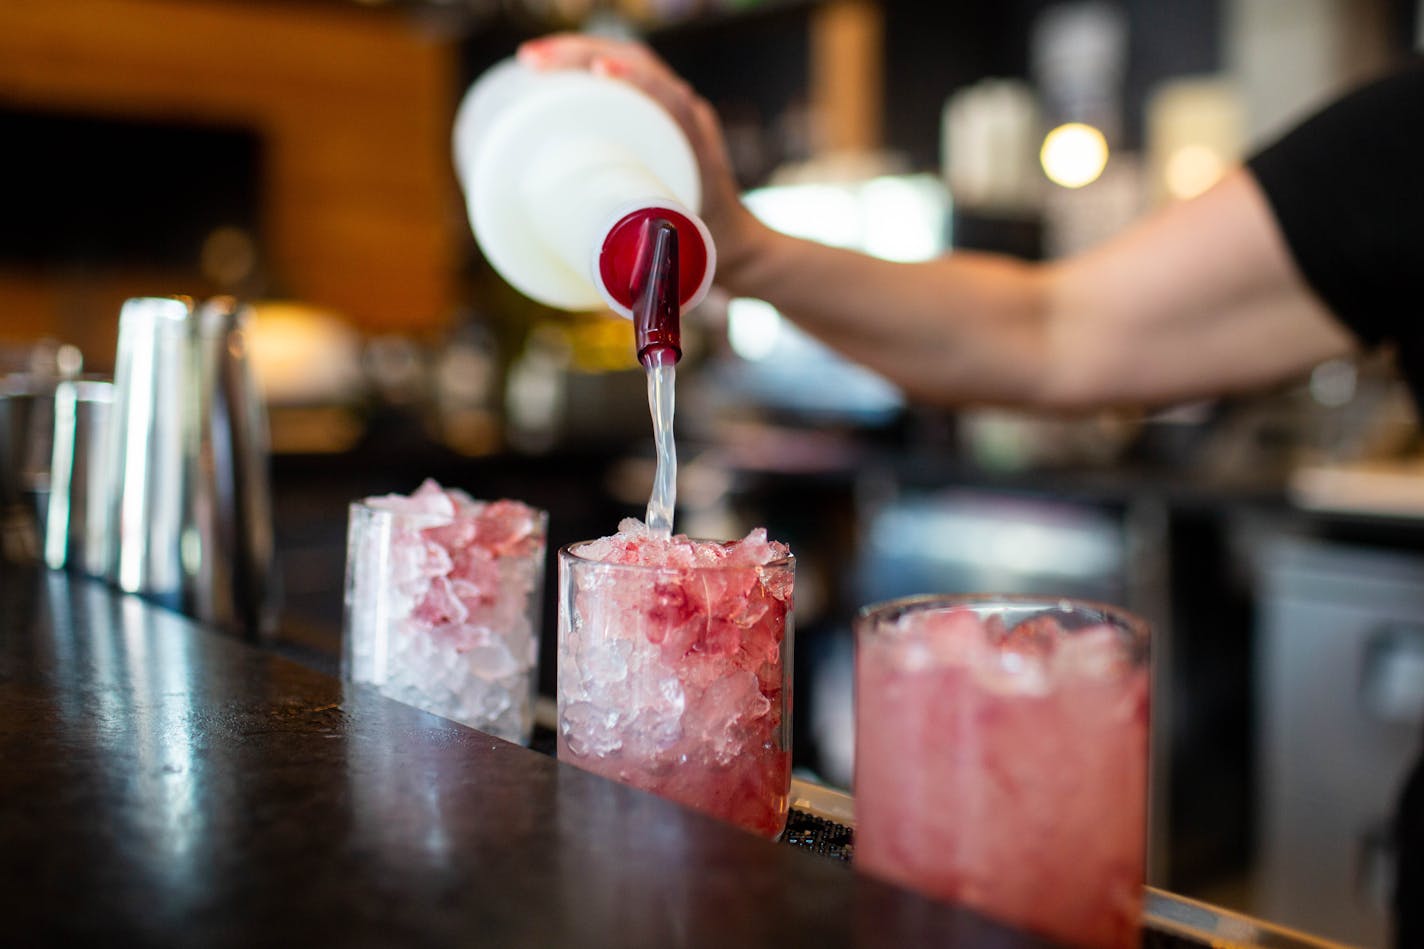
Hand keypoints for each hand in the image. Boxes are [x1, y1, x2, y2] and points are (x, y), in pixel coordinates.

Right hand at [518, 33, 769, 291]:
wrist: (741, 245)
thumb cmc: (715, 252)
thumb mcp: (688, 258)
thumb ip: (659, 277)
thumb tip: (609, 298)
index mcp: (698, 144)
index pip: (670, 96)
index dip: (638, 78)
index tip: (601, 71)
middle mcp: (687, 118)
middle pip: (636, 64)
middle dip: (581, 53)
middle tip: (532, 63)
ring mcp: (671, 113)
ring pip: (626, 64)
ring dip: (577, 52)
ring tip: (531, 61)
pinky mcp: (654, 118)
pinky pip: (622, 80)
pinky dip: (585, 66)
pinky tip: (550, 70)